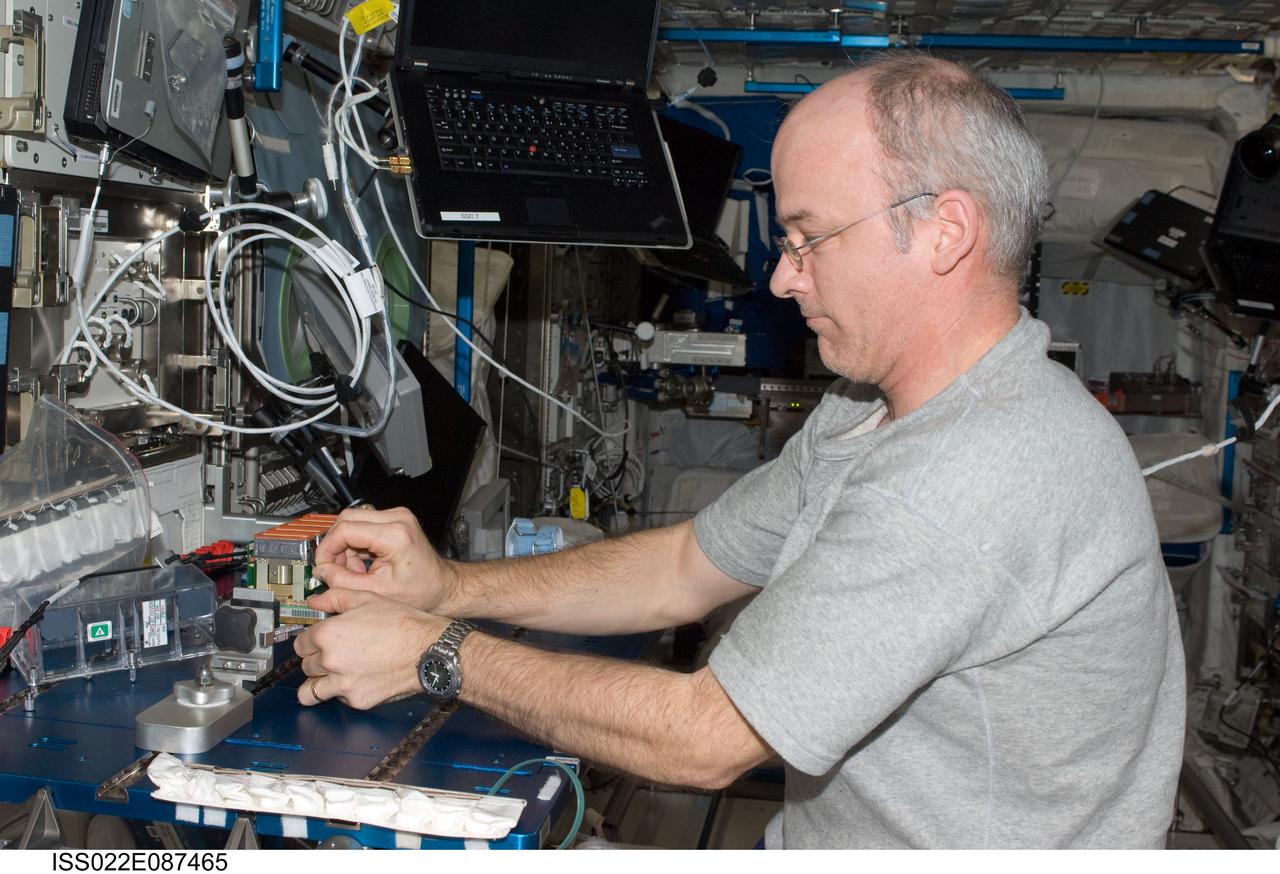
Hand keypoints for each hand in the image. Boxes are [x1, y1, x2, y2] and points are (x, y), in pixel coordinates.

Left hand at [293, 588, 445, 709]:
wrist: (428, 650)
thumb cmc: (403, 623)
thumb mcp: (368, 599)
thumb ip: (336, 598)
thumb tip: (316, 601)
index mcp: (328, 634)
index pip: (300, 643)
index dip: (310, 640)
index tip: (318, 641)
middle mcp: (330, 661)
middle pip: (306, 666)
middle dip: (316, 659)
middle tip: (333, 654)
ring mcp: (342, 684)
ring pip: (311, 691)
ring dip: (319, 682)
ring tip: (333, 675)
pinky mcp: (357, 700)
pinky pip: (339, 699)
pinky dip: (344, 692)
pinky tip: (359, 680)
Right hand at [312, 507, 457, 612]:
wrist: (442, 587)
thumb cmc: (421, 592)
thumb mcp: (377, 592)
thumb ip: (343, 581)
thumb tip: (321, 570)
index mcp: (394, 534)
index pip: (345, 529)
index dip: (328, 549)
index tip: (323, 566)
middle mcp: (397, 518)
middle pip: (346, 519)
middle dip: (335, 546)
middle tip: (337, 570)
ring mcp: (397, 516)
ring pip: (353, 521)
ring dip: (346, 546)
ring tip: (355, 571)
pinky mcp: (395, 520)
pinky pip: (363, 525)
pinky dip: (356, 544)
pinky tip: (363, 564)